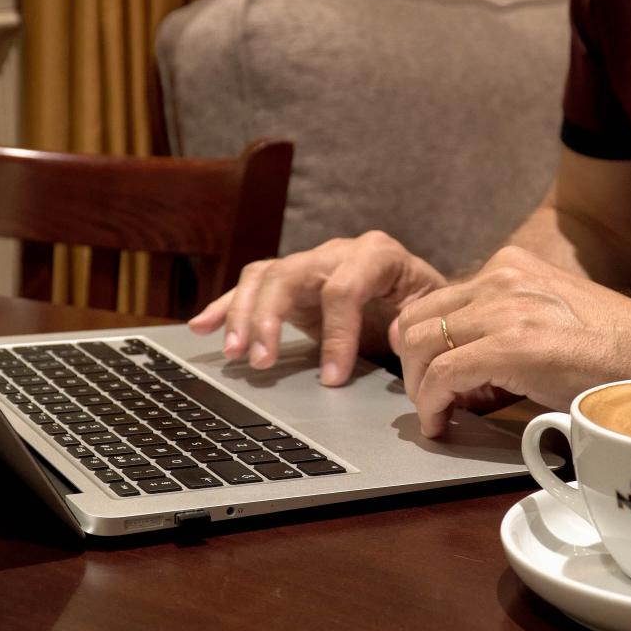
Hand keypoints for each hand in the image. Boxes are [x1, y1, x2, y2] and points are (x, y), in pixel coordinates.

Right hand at [189, 231, 445, 385]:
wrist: (416, 292)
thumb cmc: (423, 305)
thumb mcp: (429, 311)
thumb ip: (413, 321)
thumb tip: (391, 335)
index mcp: (377, 255)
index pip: (344, 289)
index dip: (336, 334)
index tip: (332, 378)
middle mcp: (337, 252)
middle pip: (290, 275)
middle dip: (270, 319)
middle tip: (260, 363)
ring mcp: (309, 263)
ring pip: (264, 278)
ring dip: (242, 315)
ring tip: (234, 354)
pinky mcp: (290, 280)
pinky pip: (251, 285)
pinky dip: (225, 306)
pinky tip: (201, 326)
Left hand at [397, 246, 630, 436]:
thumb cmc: (613, 351)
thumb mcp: (548, 318)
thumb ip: (503, 325)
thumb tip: (464, 364)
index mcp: (510, 267)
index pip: (434, 302)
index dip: (423, 345)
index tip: (429, 375)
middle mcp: (502, 278)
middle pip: (416, 320)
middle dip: (413, 365)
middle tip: (429, 397)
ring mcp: (505, 309)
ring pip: (420, 346)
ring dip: (420, 387)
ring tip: (437, 413)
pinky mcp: (511, 345)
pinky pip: (443, 375)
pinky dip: (432, 404)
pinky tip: (441, 423)